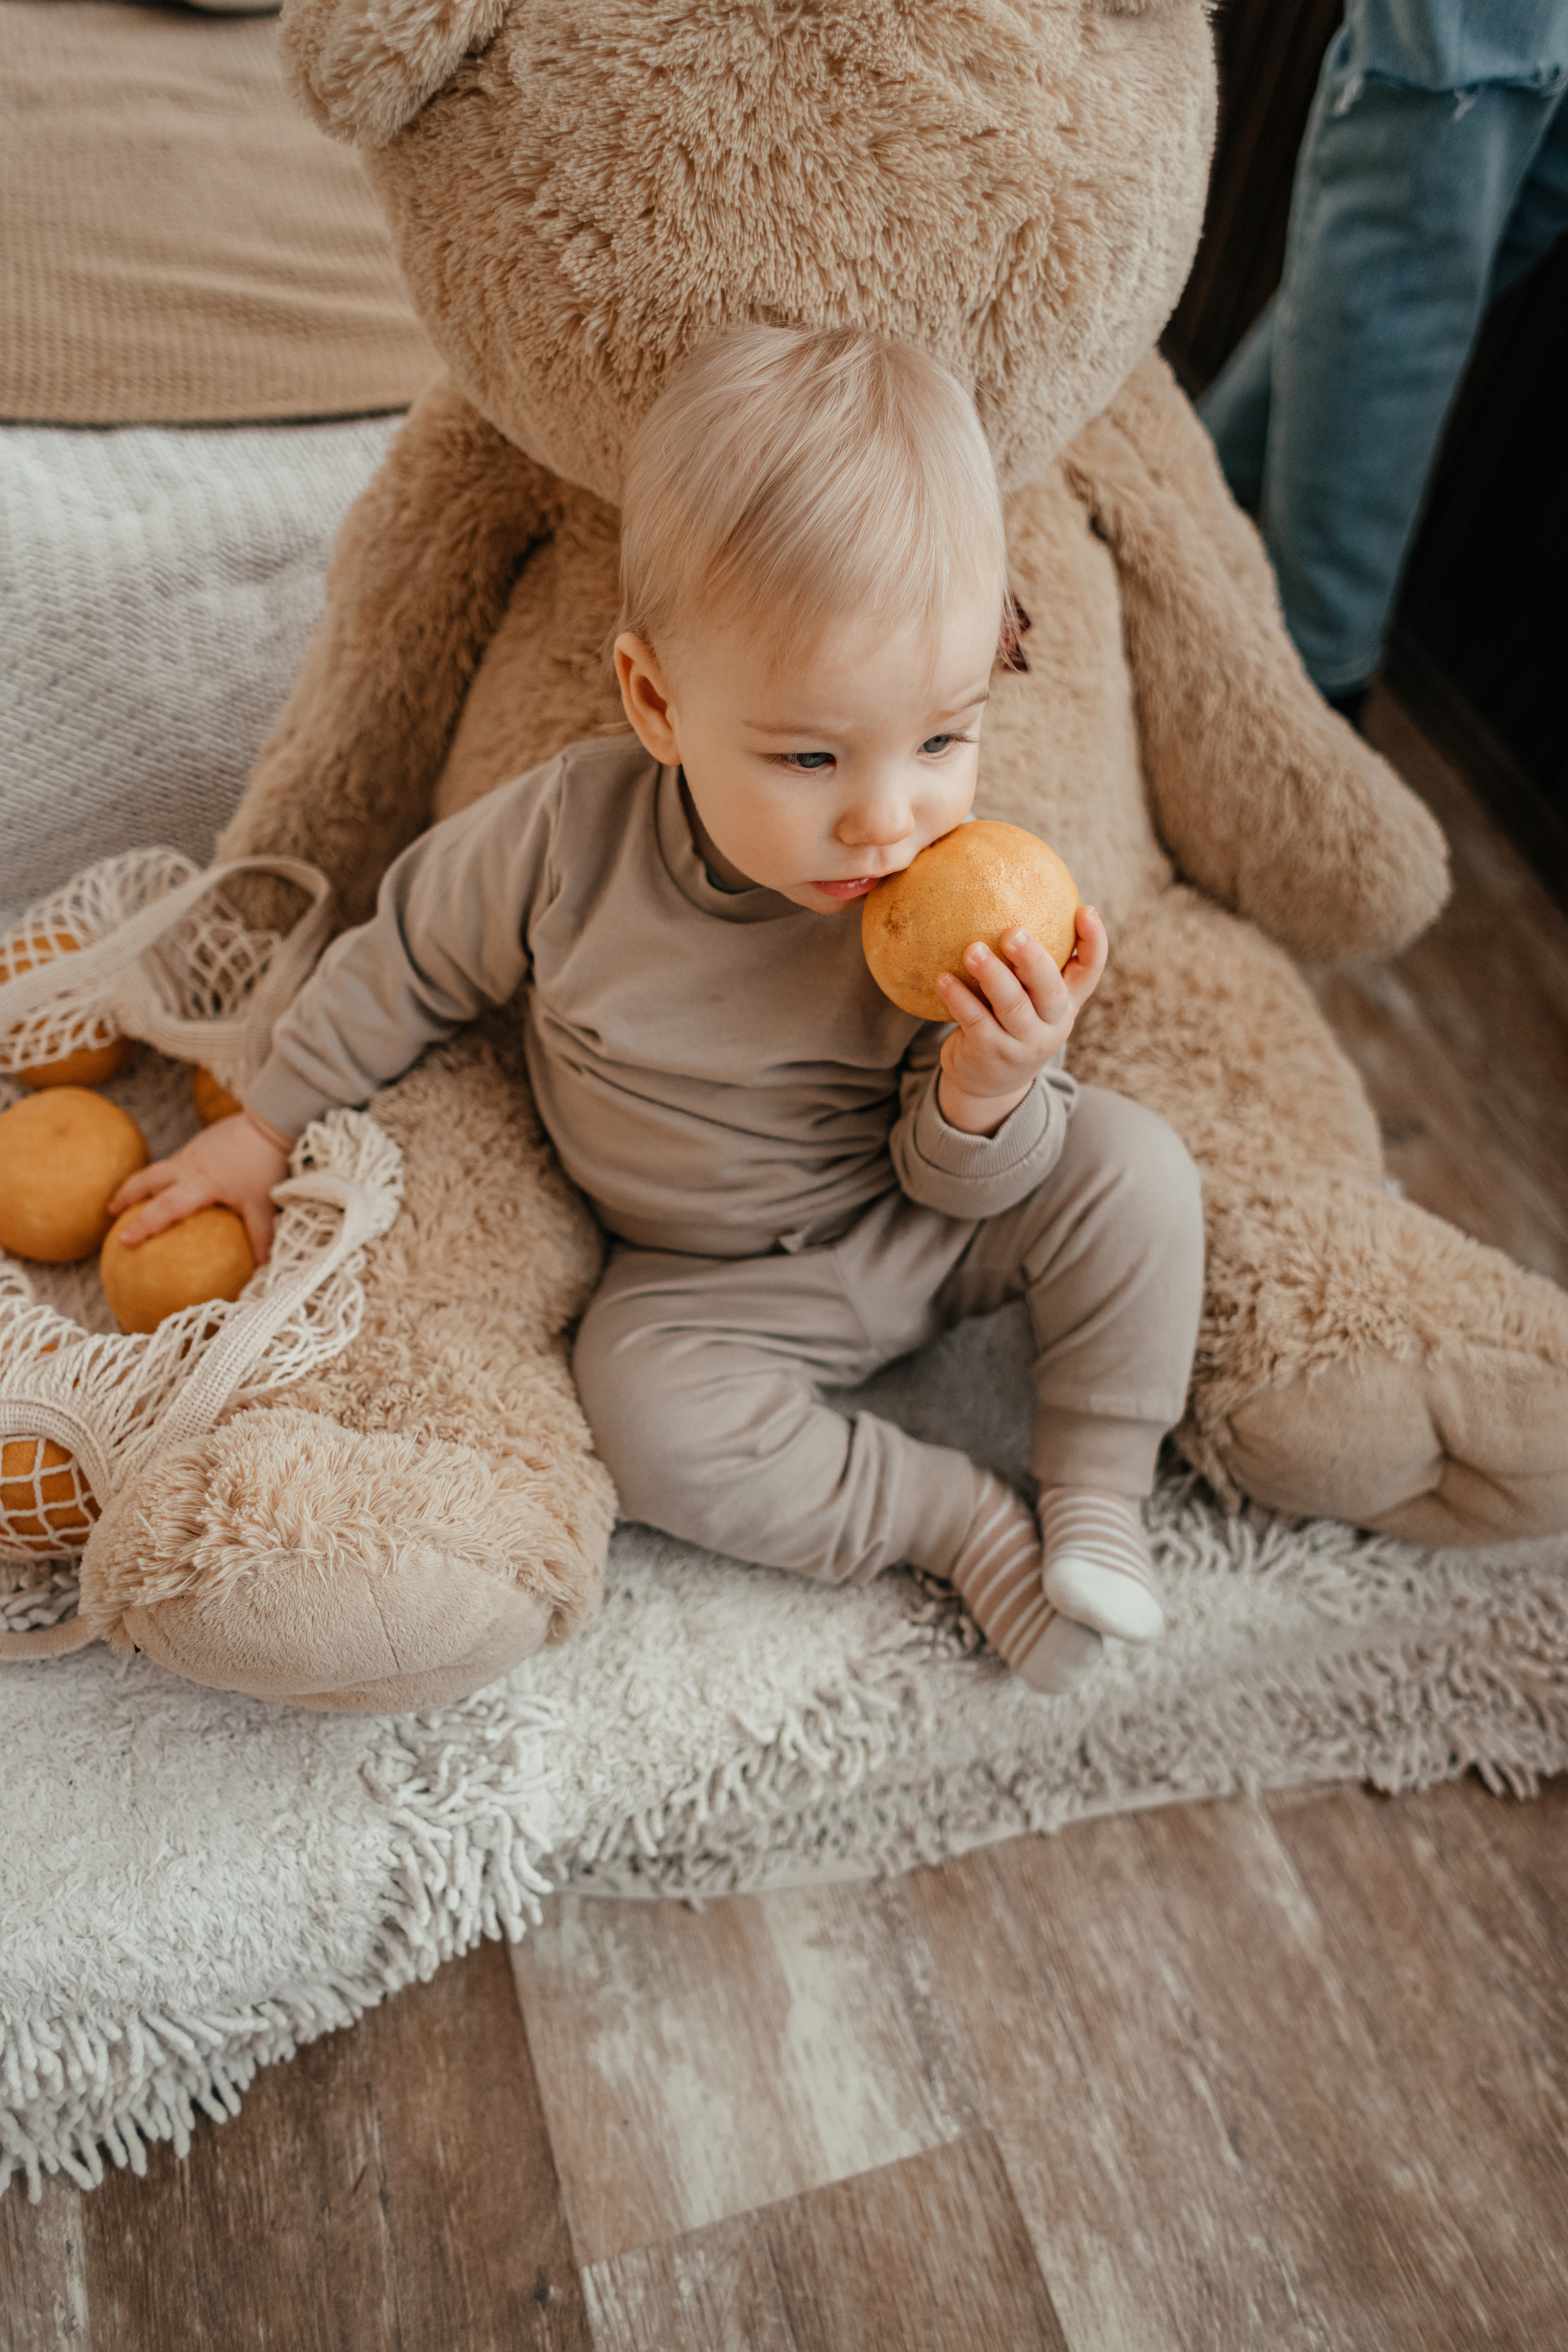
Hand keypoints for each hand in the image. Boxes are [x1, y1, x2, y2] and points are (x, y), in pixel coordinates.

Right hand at [106, 1113, 291, 1264]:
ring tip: (135, 1196)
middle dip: (126, 1195)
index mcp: (199, 1184)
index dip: (143, 1225)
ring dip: (144, 1182)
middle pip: (146, 1179)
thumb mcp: (263, 1203)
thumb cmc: (265, 1164)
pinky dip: (167, 1173)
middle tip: (111, 1211)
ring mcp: (193, 1151)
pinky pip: (177, 1160)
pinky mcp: (202, 1141)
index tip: (123, 1239)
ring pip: (160, 1168)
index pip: (163, 1208)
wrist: (271, 1121)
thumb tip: (264, 1265)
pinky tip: (175, 1181)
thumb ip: (261, 1234)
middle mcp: (189, 1166)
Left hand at [935, 906, 1107, 1136]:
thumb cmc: (1008, 1022)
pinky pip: (975, 1022)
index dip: (1094, 942)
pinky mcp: (993, 1054)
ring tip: (971, 949)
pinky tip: (941, 979)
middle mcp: (1053, 1023)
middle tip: (1013, 932)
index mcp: (1067, 1002)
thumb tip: (1003, 892)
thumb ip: (1024, 962)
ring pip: (1012, 1006)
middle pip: (1050, 989)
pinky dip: (959, 999)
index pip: (1090, 971)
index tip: (1086, 909)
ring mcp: (1024, 1042)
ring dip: (991, 975)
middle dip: (1033, 959)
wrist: (989, 1084)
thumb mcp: (1027, 996)